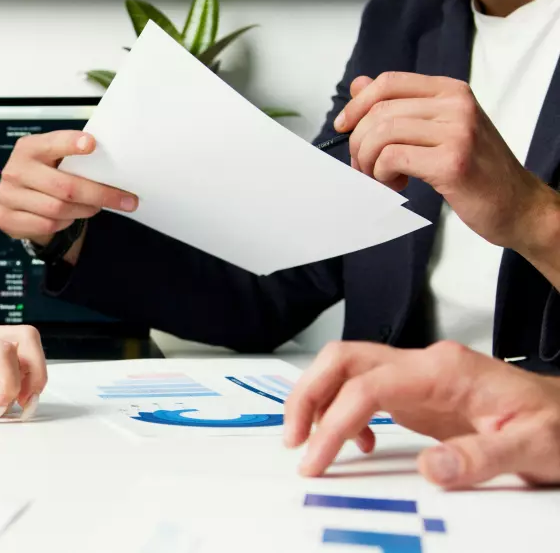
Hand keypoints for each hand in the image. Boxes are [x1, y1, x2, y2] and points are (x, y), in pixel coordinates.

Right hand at [0, 131, 136, 258]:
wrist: (18, 199)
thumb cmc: (45, 174)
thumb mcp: (55, 159)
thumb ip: (75, 159)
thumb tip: (114, 165)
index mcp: (29, 147)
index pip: (53, 143)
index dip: (71, 143)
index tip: (91, 144)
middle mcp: (15, 170)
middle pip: (65, 186)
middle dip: (100, 194)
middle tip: (127, 200)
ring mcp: (7, 195)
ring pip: (59, 209)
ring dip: (84, 210)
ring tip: (95, 206)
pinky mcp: (6, 218)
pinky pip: (47, 225)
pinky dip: (65, 222)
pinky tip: (69, 216)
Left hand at [0, 325, 47, 419]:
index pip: (1, 351)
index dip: (8, 383)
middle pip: (24, 338)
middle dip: (34, 373)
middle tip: (21, 406)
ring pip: (22, 346)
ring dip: (30, 375)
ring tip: (18, 406)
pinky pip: (9, 360)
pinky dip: (17, 379)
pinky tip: (5, 401)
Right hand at [285, 340, 559, 488]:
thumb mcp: (533, 446)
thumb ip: (479, 458)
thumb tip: (426, 468)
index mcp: (446, 370)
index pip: (369, 385)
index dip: (334, 419)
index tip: (317, 456)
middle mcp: (426, 366)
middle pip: (344, 360)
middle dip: (308, 396)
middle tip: (294, 438)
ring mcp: (420, 377)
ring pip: (347, 370)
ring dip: (317, 401)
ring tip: (308, 441)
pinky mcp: (419, 395)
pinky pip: (363, 391)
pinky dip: (344, 413)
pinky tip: (357, 442)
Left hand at [337, 72, 554, 249]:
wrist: (518, 206)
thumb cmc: (476, 170)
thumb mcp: (439, 129)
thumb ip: (401, 106)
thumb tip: (359, 84)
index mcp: (452, 91)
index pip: (389, 82)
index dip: (357, 104)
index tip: (343, 126)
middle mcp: (457, 105)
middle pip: (380, 111)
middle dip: (359, 143)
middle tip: (365, 167)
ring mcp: (458, 132)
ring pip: (382, 134)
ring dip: (369, 162)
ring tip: (382, 178)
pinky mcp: (452, 162)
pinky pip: (392, 158)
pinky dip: (382, 174)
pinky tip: (398, 184)